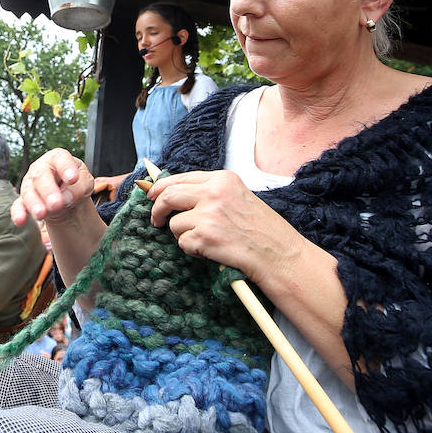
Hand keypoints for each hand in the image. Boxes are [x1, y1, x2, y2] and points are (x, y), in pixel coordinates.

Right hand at [11, 149, 94, 225]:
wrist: (67, 197)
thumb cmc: (76, 184)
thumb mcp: (85, 182)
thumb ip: (80, 186)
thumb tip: (67, 197)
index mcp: (57, 158)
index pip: (60, 159)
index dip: (66, 168)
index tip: (73, 179)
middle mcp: (40, 168)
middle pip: (41, 176)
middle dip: (48, 191)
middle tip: (56, 204)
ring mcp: (30, 184)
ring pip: (28, 192)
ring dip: (34, 204)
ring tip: (41, 214)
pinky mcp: (24, 200)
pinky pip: (18, 206)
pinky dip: (19, 213)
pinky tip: (20, 221)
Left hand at [146, 170, 307, 281]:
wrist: (280, 254)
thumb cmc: (263, 230)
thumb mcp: (239, 197)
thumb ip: (212, 192)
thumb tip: (177, 194)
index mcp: (223, 179)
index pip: (180, 178)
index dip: (161, 187)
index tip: (152, 196)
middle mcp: (214, 193)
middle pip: (168, 195)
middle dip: (158, 209)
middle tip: (157, 220)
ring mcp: (208, 214)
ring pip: (174, 223)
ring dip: (182, 235)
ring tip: (205, 241)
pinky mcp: (204, 236)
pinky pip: (183, 243)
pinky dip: (192, 250)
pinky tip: (211, 250)